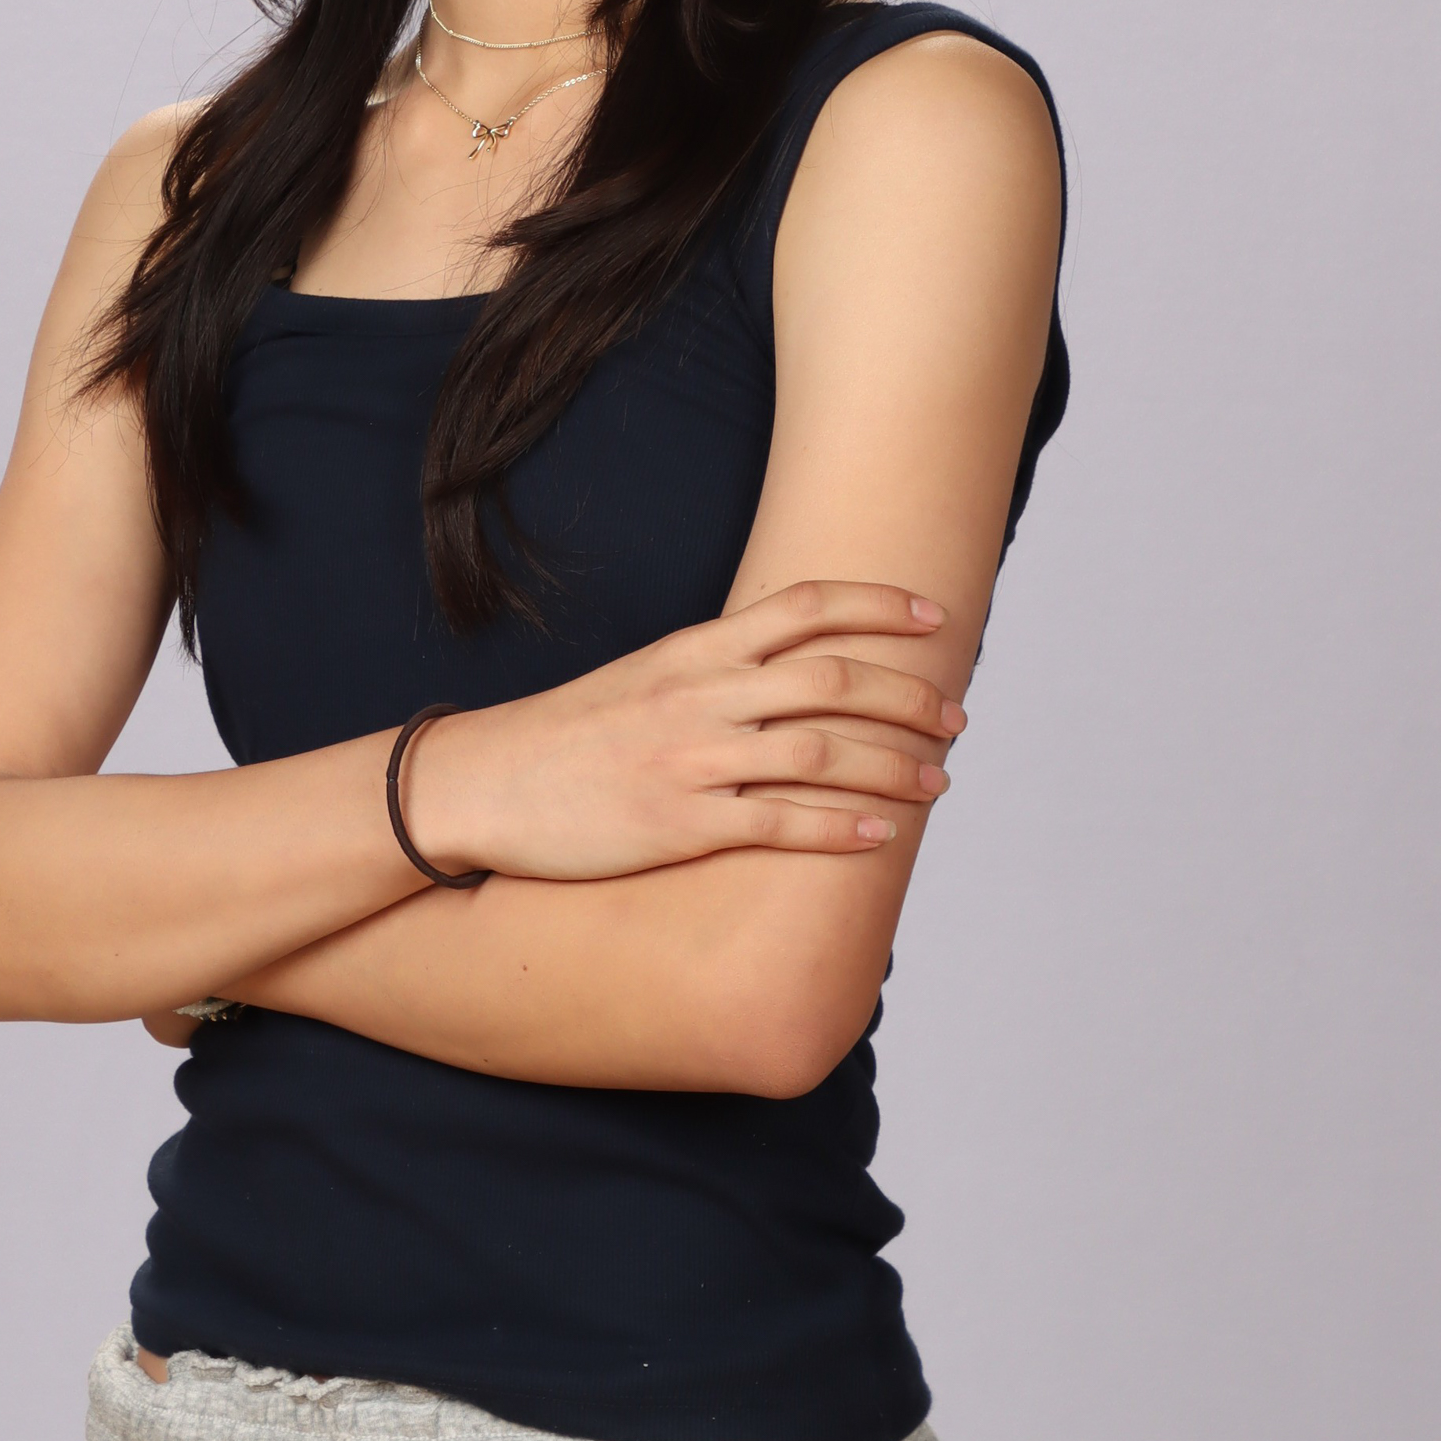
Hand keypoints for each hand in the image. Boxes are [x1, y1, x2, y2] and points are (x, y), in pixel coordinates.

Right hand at [401, 580, 962, 882]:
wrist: (485, 783)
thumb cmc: (569, 735)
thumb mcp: (645, 677)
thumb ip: (714, 671)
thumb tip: (787, 675)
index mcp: (696, 650)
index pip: (806, 606)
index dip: (878, 606)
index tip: (934, 616)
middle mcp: (703, 694)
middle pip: (835, 677)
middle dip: (909, 695)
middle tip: (956, 714)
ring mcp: (693, 759)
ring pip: (823, 751)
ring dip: (895, 765)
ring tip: (939, 780)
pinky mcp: (681, 825)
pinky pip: (780, 824)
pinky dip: (841, 828)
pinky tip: (881, 834)